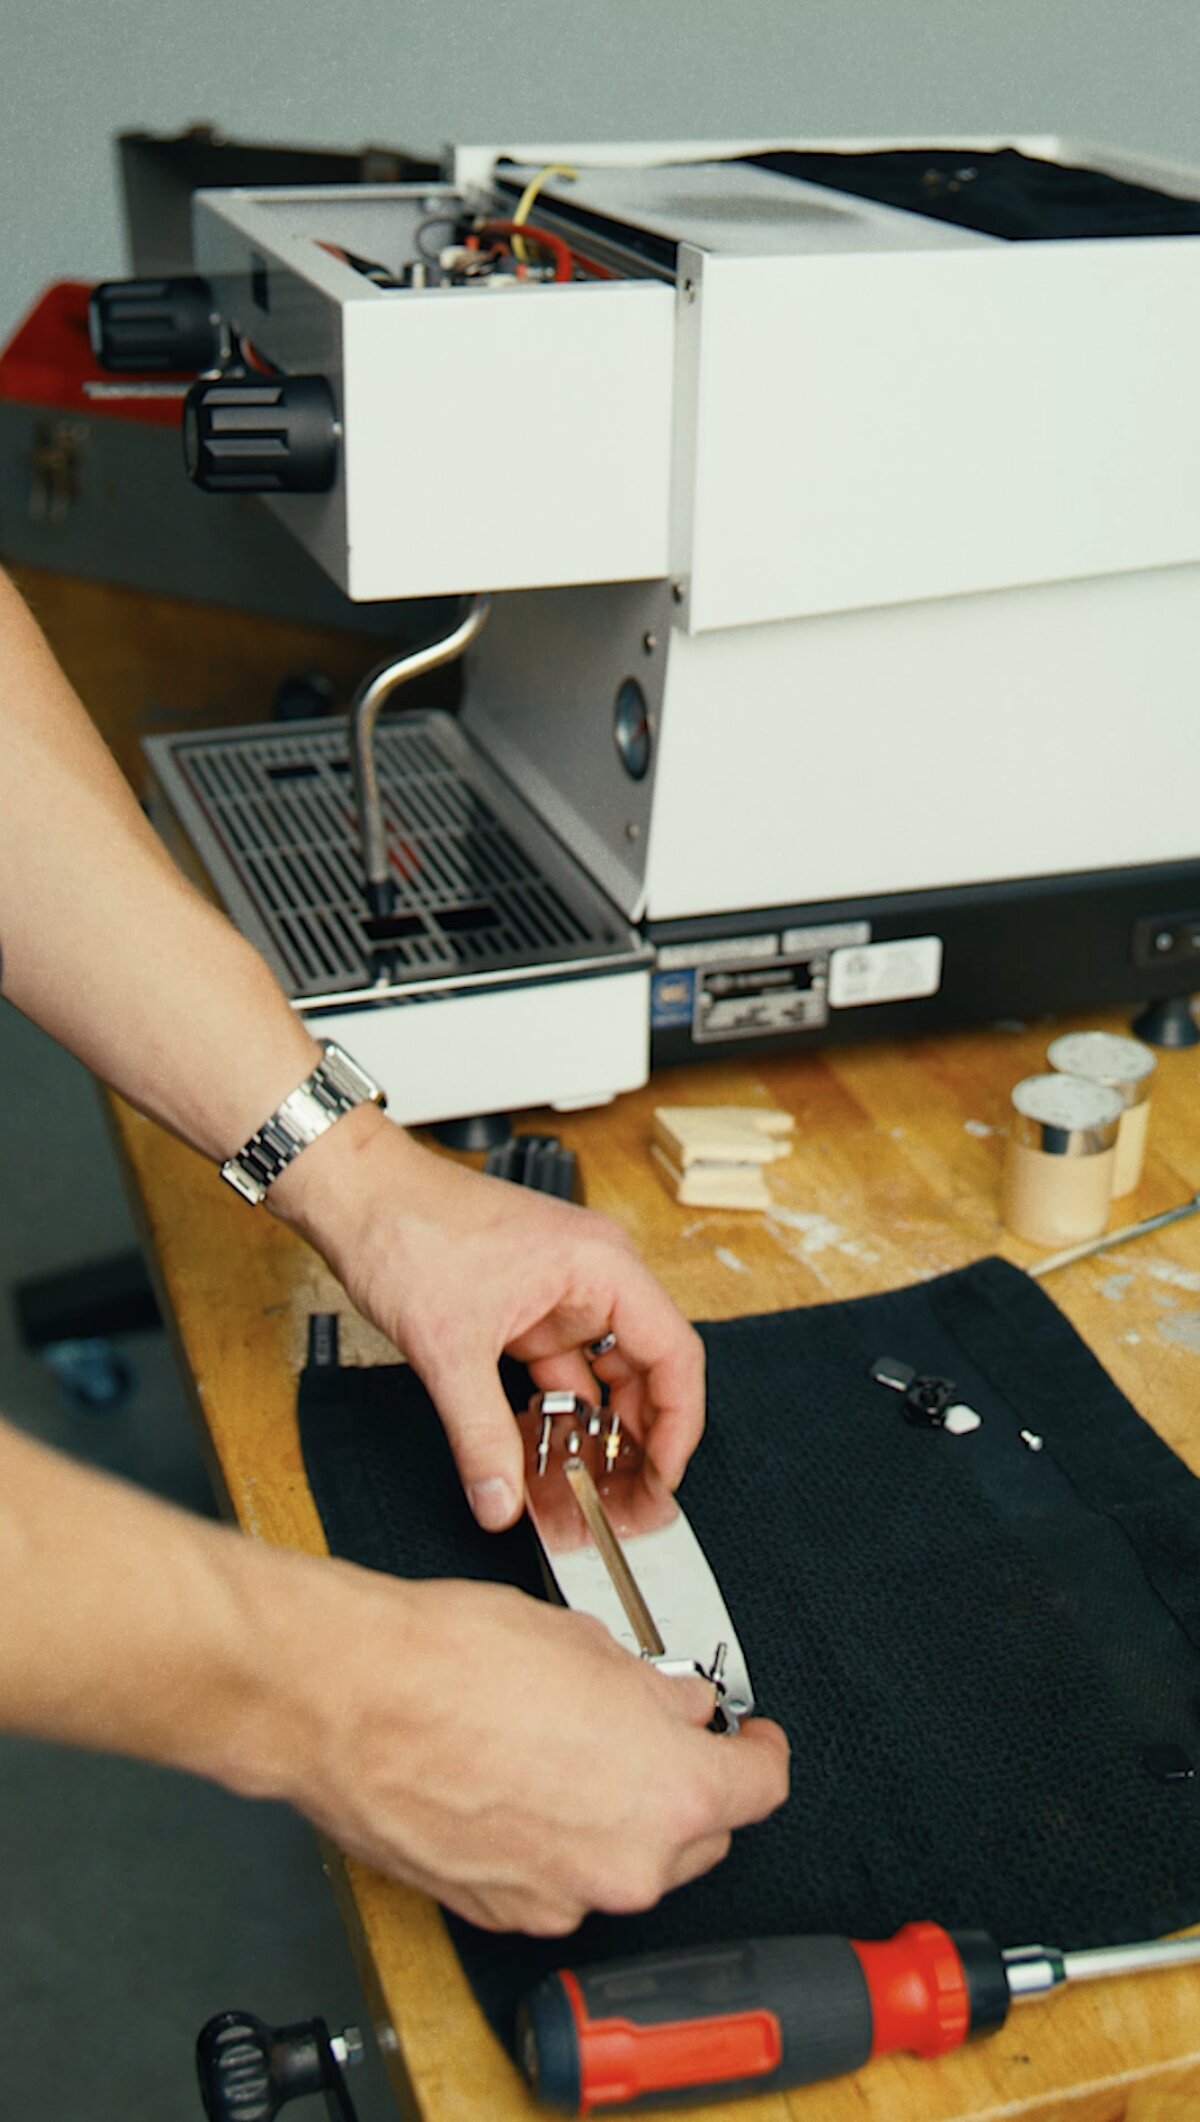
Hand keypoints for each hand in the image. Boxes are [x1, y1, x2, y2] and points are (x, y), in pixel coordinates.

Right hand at [261, 1559, 789, 1934]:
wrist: (348, 1699)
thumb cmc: (453, 1661)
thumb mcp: (587, 1644)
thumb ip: (652, 1691)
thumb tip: (672, 1704)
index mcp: (668, 1792)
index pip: (761, 1785)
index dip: (761, 1749)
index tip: (752, 1736)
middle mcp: (623, 1864)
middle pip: (698, 1834)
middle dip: (685, 1783)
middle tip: (652, 1730)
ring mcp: (557, 1898)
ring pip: (621, 1860)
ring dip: (615, 1815)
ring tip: (565, 1745)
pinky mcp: (496, 1909)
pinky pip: (554, 1879)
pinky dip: (553, 1841)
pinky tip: (518, 1779)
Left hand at [271, 1109, 705, 1529]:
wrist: (357, 1197)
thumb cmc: (409, 1228)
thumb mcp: (450, 1346)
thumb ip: (480, 1434)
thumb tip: (500, 1502)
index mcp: (602, 1266)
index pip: (673, 1354)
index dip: (677, 1424)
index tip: (662, 1480)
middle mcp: (593, 1278)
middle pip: (643, 1371)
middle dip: (637, 1441)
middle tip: (628, 1503)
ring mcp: (559, 1295)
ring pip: (599, 1378)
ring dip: (595, 1434)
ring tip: (590, 1493)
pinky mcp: (526, 1311)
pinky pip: (559, 1374)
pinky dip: (555, 1417)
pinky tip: (545, 1460)